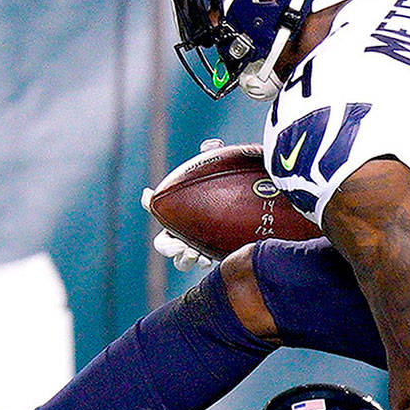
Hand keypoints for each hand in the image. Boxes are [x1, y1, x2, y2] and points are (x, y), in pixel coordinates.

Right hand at [141, 139, 225, 271]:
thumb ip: (216, 157)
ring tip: (195, 256)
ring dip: (183, 259)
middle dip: (168, 246)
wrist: (261, 206)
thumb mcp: (226, 170)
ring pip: (181, 260)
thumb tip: (208, 145)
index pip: (157, 205)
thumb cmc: (237, 186)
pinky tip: (208, 259)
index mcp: (180, 212)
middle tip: (180, 246)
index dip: (149, 200)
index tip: (149, 195)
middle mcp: (186, 231)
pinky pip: (199, 264)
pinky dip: (199, 262)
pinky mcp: (213, 257)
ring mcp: (199, 246)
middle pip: (164, 244)